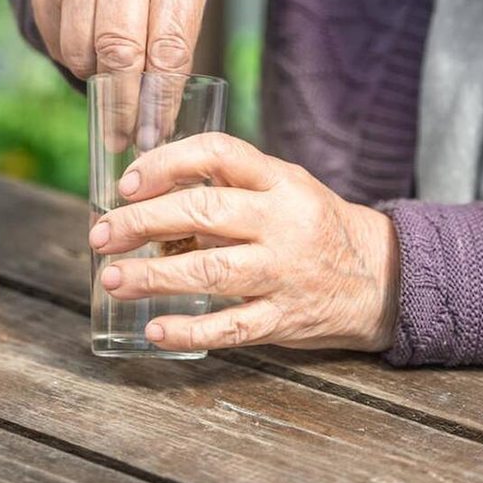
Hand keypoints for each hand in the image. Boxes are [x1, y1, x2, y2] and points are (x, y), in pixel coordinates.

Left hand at [88, 133, 400, 351]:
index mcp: (280, 181)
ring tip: (112, 278)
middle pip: (204, 212)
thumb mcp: (285, 186)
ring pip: (210, 270)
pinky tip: (153, 327)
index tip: (128, 183)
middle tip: (101, 234)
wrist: (381, 276)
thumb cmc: (314, 225)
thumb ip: (230, 183)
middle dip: (142, 222)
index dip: (167, 162)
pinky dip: (189, 329)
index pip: (219, 153)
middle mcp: (283, 223)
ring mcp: (284, 273)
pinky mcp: (285, 319)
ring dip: (154, 276)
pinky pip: (231, 327)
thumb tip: (150, 187)